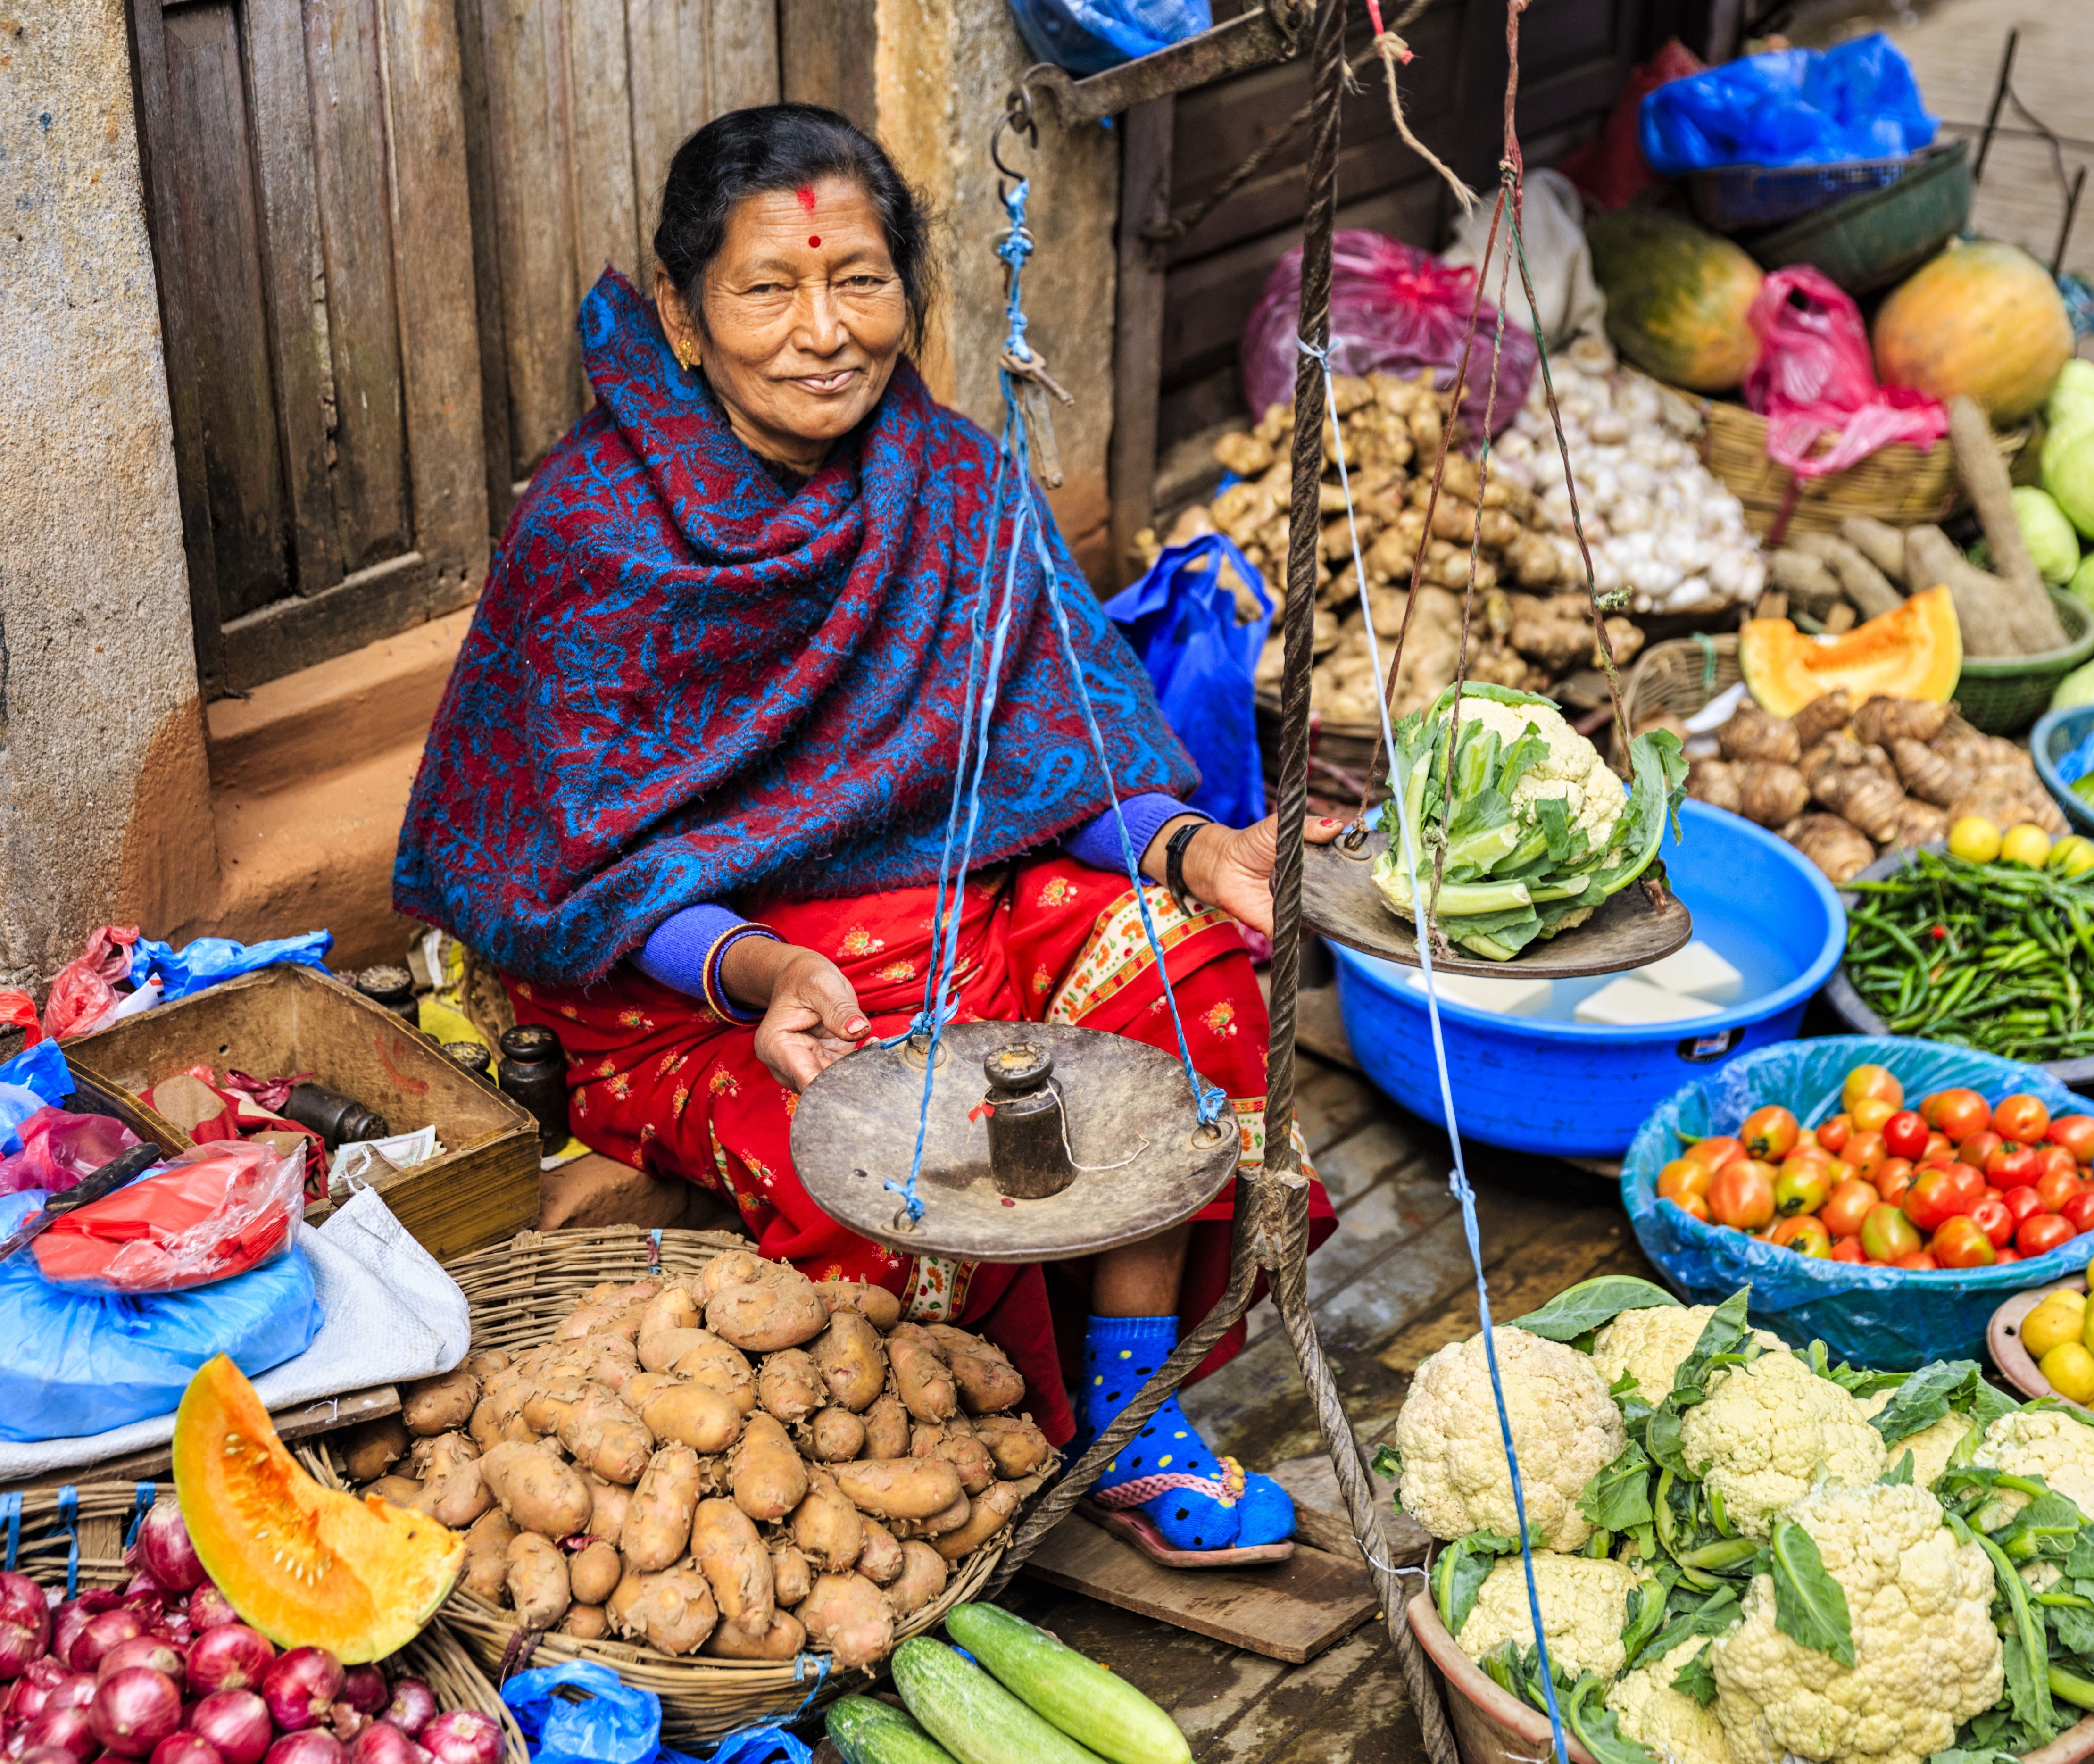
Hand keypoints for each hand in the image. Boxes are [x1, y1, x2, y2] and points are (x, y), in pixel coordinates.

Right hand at [721, 939, 870, 1092]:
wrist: (801, 977)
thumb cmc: (804, 978)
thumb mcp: (822, 984)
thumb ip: (839, 1009)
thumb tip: (858, 1030)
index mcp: (775, 1046)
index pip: (804, 1079)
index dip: (833, 1084)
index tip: (859, 1075)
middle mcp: (786, 1064)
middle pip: (819, 1088)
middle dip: (847, 1078)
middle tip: (872, 1057)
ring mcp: (806, 1066)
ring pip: (833, 1085)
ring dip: (856, 1071)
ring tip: (872, 1044)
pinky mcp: (825, 1063)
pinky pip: (844, 1074)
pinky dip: (860, 1064)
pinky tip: (871, 1044)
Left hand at [1147, 813, 1348, 937]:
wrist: (1222, 867)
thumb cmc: (1253, 843)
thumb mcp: (1281, 826)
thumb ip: (1309, 825)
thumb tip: (1338, 825)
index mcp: (1321, 865)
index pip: (1347, 872)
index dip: (1358, 871)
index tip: (1367, 866)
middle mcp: (1316, 891)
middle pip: (1342, 900)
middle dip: (1347, 897)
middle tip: (1346, 885)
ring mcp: (1301, 910)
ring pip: (1325, 921)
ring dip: (1325, 915)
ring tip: (1319, 898)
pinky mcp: (1283, 925)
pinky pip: (1299, 936)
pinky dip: (1301, 931)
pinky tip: (1301, 918)